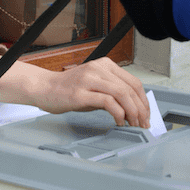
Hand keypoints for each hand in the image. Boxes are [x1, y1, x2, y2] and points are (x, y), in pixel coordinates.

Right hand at [0, 56, 150, 126]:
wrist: (43, 88)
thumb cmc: (69, 90)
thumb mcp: (95, 87)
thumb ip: (113, 94)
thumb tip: (133, 110)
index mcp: (105, 65)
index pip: (133, 82)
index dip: (143, 100)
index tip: (146, 114)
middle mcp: (99, 69)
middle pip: (130, 88)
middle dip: (141, 109)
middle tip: (143, 123)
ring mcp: (90, 80)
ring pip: (122, 94)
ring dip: (132, 112)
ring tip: (134, 124)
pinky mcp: (81, 93)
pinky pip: (108, 102)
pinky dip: (118, 114)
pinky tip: (119, 122)